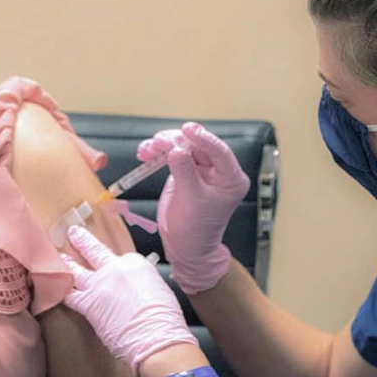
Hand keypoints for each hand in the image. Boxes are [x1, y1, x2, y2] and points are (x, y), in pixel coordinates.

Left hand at [62, 226, 197, 373]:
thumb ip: (144, 284)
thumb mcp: (160, 290)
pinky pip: (69, 295)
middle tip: (72, 232)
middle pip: (95, 251)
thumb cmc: (165, 319)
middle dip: (82, 240)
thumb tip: (139, 291)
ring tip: (58, 256)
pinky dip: (60, 290)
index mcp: (136, 263)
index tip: (113, 266)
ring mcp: (99, 285)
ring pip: (76, 269)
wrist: (156, 336)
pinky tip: (52, 287)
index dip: (116, 264)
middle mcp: (115, 268)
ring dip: (66, 261)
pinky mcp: (88, 304)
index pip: (122, 258)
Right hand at [137, 122, 249, 293]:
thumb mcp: (191, 200)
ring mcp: (200, 170)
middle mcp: (218, 171)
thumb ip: (184, 172)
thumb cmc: (196, 229)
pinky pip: (171, 156)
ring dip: (163, 145)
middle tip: (159, 141)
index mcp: (230, 179)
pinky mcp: (185, 172)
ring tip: (148, 148)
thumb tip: (176, 149)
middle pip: (197, 146)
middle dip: (176, 141)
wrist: (186, 247)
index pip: (219, 151)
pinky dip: (158, 153)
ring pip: (182, 148)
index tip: (188, 129)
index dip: (203, 138)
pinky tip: (145, 153)